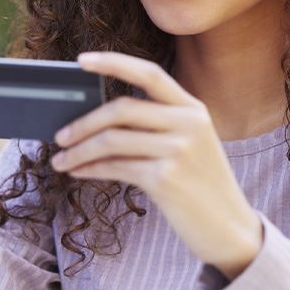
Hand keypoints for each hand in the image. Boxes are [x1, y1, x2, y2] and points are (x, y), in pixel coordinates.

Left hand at [50, 52, 263, 278]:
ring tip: (60, 160)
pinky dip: (89, 169)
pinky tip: (77, 172)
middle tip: (59, 136)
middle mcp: (188, 123)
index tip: (81, 61)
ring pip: (111, 140)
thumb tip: (95, 119)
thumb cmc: (200, 185)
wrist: (229, 228)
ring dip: (78, 151)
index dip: (113, 63)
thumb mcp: (189, 145)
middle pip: (121, 108)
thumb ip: (156, 125)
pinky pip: (114, 167)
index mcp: (193, 108)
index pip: (149, 73)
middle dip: (83, 122)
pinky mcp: (165, 178)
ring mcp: (178, 150)